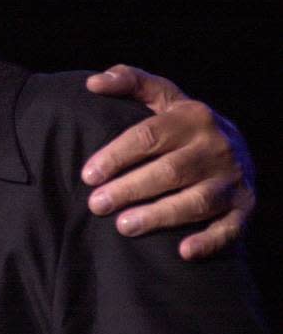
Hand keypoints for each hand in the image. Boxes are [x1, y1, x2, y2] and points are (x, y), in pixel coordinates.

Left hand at [82, 65, 253, 259]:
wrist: (236, 145)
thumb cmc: (182, 122)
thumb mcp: (162, 95)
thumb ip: (129, 82)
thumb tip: (91, 83)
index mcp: (193, 116)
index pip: (148, 136)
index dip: (116, 156)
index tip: (88, 175)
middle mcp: (217, 147)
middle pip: (169, 172)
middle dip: (129, 189)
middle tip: (96, 204)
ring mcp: (233, 179)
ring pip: (195, 201)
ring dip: (158, 216)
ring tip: (122, 226)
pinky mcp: (245, 208)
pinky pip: (229, 229)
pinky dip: (208, 241)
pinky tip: (182, 252)